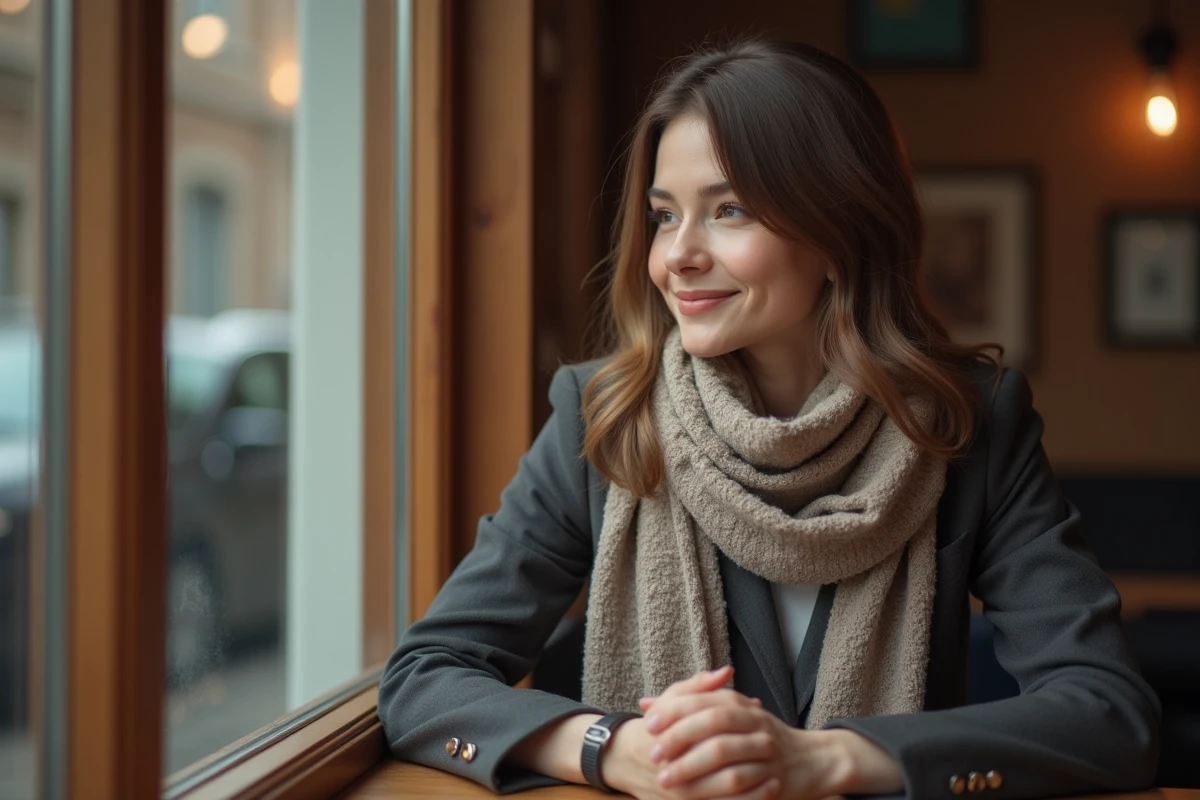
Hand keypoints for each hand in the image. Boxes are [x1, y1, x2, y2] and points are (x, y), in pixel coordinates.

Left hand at [639, 668, 865, 799]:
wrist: (812, 759)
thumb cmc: (757, 735)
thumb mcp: (727, 711)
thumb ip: (687, 704)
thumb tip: (646, 702)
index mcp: (739, 703)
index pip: (702, 700)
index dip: (674, 711)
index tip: (649, 725)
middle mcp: (754, 722)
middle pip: (713, 724)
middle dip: (680, 739)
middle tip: (655, 756)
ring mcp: (766, 749)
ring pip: (726, 755)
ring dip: (693, 768)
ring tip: (668, 780)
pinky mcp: (774, 777)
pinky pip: (743, 784)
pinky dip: (718, 790)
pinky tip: (697, 798)